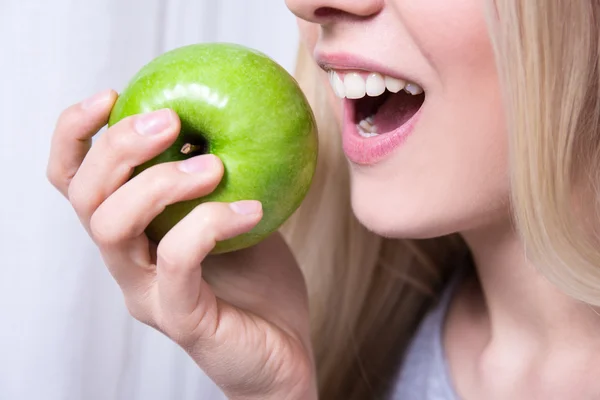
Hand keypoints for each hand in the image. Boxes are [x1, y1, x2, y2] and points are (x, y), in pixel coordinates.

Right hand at [47, 89, 316, 399]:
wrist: (282, 352)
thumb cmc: (259, 281)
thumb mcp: (237, 211)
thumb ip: (221, 174)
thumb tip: (228, 112)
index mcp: (134, 233)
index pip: (77, 181)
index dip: (78, 135)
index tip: (113, 95)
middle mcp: (128, 262)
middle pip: (84, 197)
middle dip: (119, 148)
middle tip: (171, 121)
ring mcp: (149, 293)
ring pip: (112, 228)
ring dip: (158, 182)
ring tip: (212, 165)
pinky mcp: (182, 318)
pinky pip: (177, 263)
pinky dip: (208, 223)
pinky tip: (251, 210)